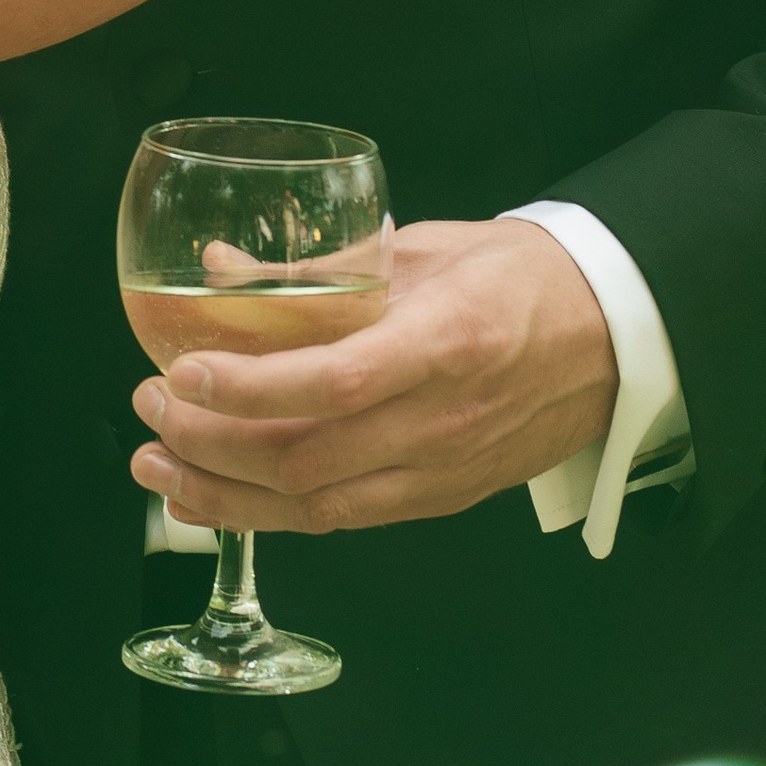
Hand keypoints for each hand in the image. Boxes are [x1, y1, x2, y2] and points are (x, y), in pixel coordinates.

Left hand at [129, 218, 617, 534]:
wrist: (615, 335)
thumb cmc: (519, 277)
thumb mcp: (421, 246)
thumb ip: (318, 266)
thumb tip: (218, 271)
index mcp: (445, 342)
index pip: (334, 381)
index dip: (250, 386)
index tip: (182, 372)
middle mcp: (445, 420)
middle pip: (312, 456)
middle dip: (214, 443)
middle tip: (151, 409)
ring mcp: (446, 469)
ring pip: (321, 505)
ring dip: (229, 495)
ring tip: (160, 470)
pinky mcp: (445, 498)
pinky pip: (350, 519)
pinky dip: (278, 516)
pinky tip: (224, 500)